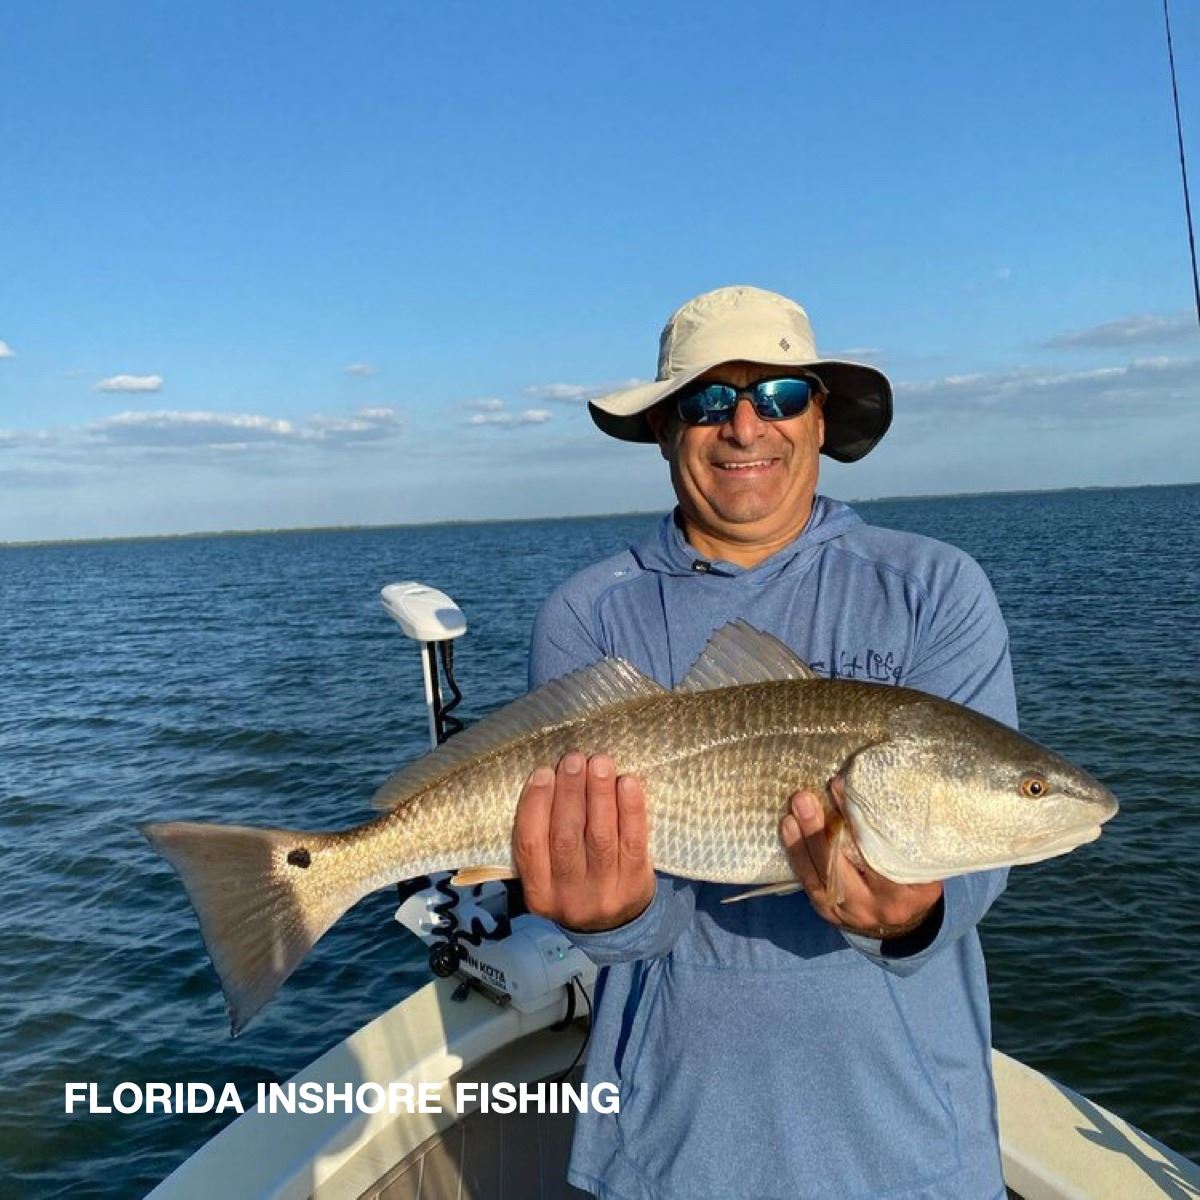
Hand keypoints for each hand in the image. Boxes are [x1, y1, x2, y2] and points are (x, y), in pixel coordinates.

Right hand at [514, 752, 655, 932]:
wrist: (617, 927)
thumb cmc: (575, 883)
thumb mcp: (548, 877)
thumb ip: (542, 839)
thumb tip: (550, 778)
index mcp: (539, 893)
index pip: (530, 845)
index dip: (535, 805)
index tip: (543, 772)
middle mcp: (569, 895)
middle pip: (565, 837)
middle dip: (569, 793)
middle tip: (573, 759)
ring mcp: (604, 892)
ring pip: (600, 837)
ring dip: (599, 794)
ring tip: (599, 762)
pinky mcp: (636, 883)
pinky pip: (633, 841)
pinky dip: (631, 809)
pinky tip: (628, 782)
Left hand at [781, 776, 942, 939]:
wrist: (904, 921)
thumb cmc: (914, 879)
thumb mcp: (921, 863)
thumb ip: (905, 834)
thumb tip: (876, 783)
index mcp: (908, 892)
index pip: (880, 854)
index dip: (858, 819)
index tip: (839, 786)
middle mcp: (878, 905)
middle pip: (842, 866)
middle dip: (818, 831)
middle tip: (804, 798)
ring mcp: (850, 911)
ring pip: (821, 875)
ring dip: (802, 839)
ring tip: (792, 809)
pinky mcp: (828, 911)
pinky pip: (809, 882)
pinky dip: (797, 854)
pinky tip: (788, 827)